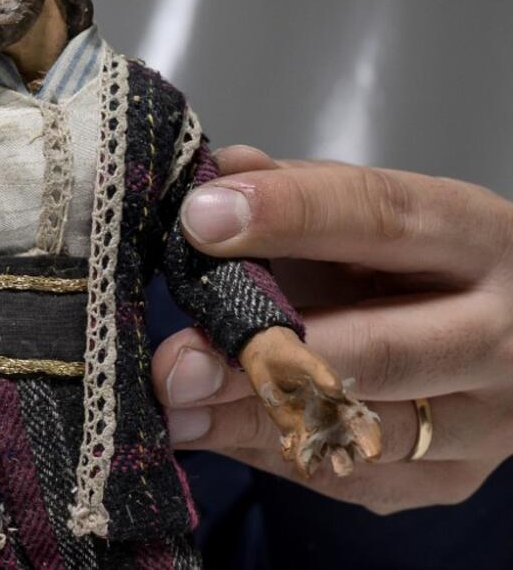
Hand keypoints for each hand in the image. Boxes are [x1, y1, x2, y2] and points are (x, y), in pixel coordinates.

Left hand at [153, 145, 512, 513]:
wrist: (494, 340)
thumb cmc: (406, 265)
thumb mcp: (363, 216)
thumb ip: (296, 192)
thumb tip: (220, 172)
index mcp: (479, 238)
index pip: (384, 218)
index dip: (290, 216)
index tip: (200, 220)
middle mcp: (502, 334)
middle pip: (381, 349)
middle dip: (267, 356)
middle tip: (175, 363)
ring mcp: (487, 419)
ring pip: (359, 427)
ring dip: (249, 419)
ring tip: (172, 408)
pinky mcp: (452, 478)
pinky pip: (346, 475)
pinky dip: (267, 450)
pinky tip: (209, 428)